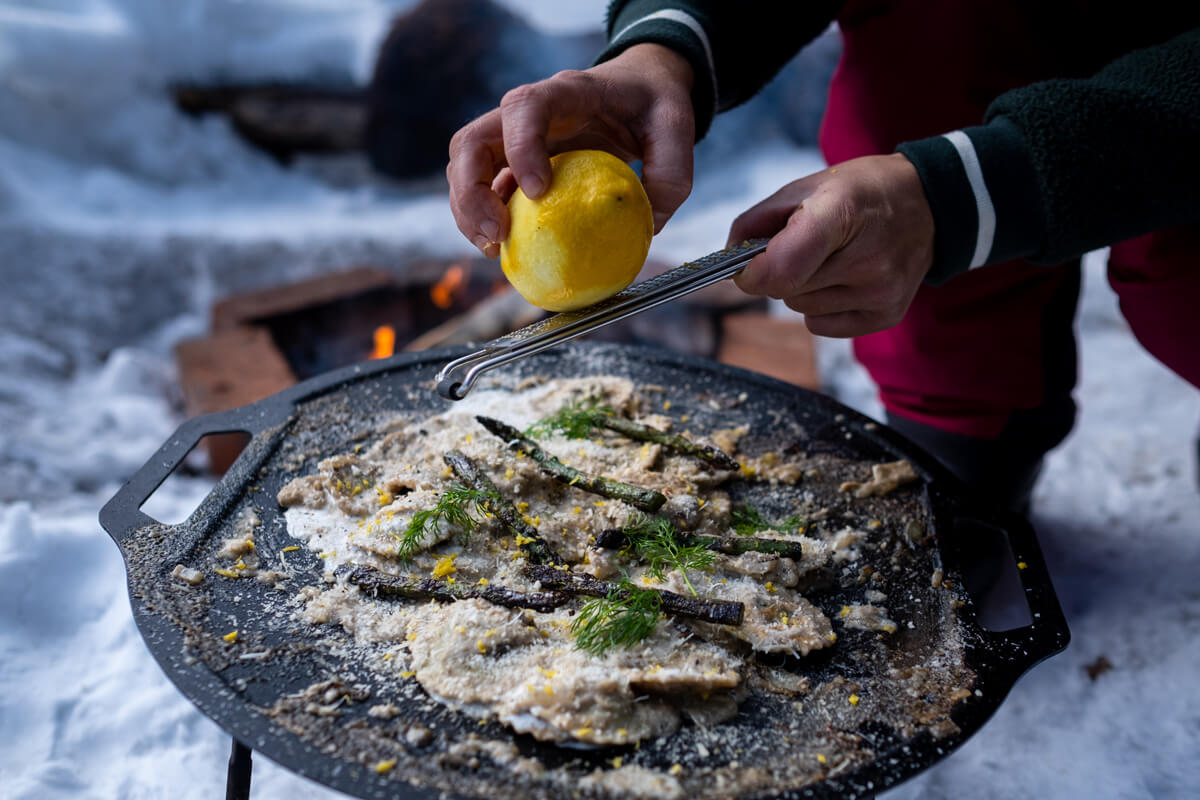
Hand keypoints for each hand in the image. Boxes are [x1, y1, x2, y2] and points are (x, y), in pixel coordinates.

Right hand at [447, 43, 695, 257]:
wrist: (641, 86)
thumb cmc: (655, 103)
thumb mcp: (677, 128)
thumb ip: (670, 175)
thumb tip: (649, 227)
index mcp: (568, 93)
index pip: (526, 107)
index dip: (521, 148)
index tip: (539, 192)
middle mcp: (529, 112)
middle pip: (472, 140)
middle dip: (472, 190)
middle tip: (499, 234)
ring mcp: (516, 137)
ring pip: (466, 166)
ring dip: (469, 211)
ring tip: (494, 248)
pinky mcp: (516, 162)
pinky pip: (484, 188)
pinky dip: (484, 219)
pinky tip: (503, 248)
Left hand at [729, 154, 934, 336]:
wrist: (927, 205)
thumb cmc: (858, 193)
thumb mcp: (805, 188)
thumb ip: (756, 222)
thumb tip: (728, 263)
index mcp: (842, 212)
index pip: (781, 268)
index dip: (753, 272)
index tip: (748, 265)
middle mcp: (867, 258)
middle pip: (784, 290)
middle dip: (778, 271)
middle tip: (804, 246)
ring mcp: (880, 291)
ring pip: (800, 308)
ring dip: (801, 288)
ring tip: (831, 258)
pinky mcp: (886, 315)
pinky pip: (819, 325)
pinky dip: (819, 307)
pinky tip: (843, 279)